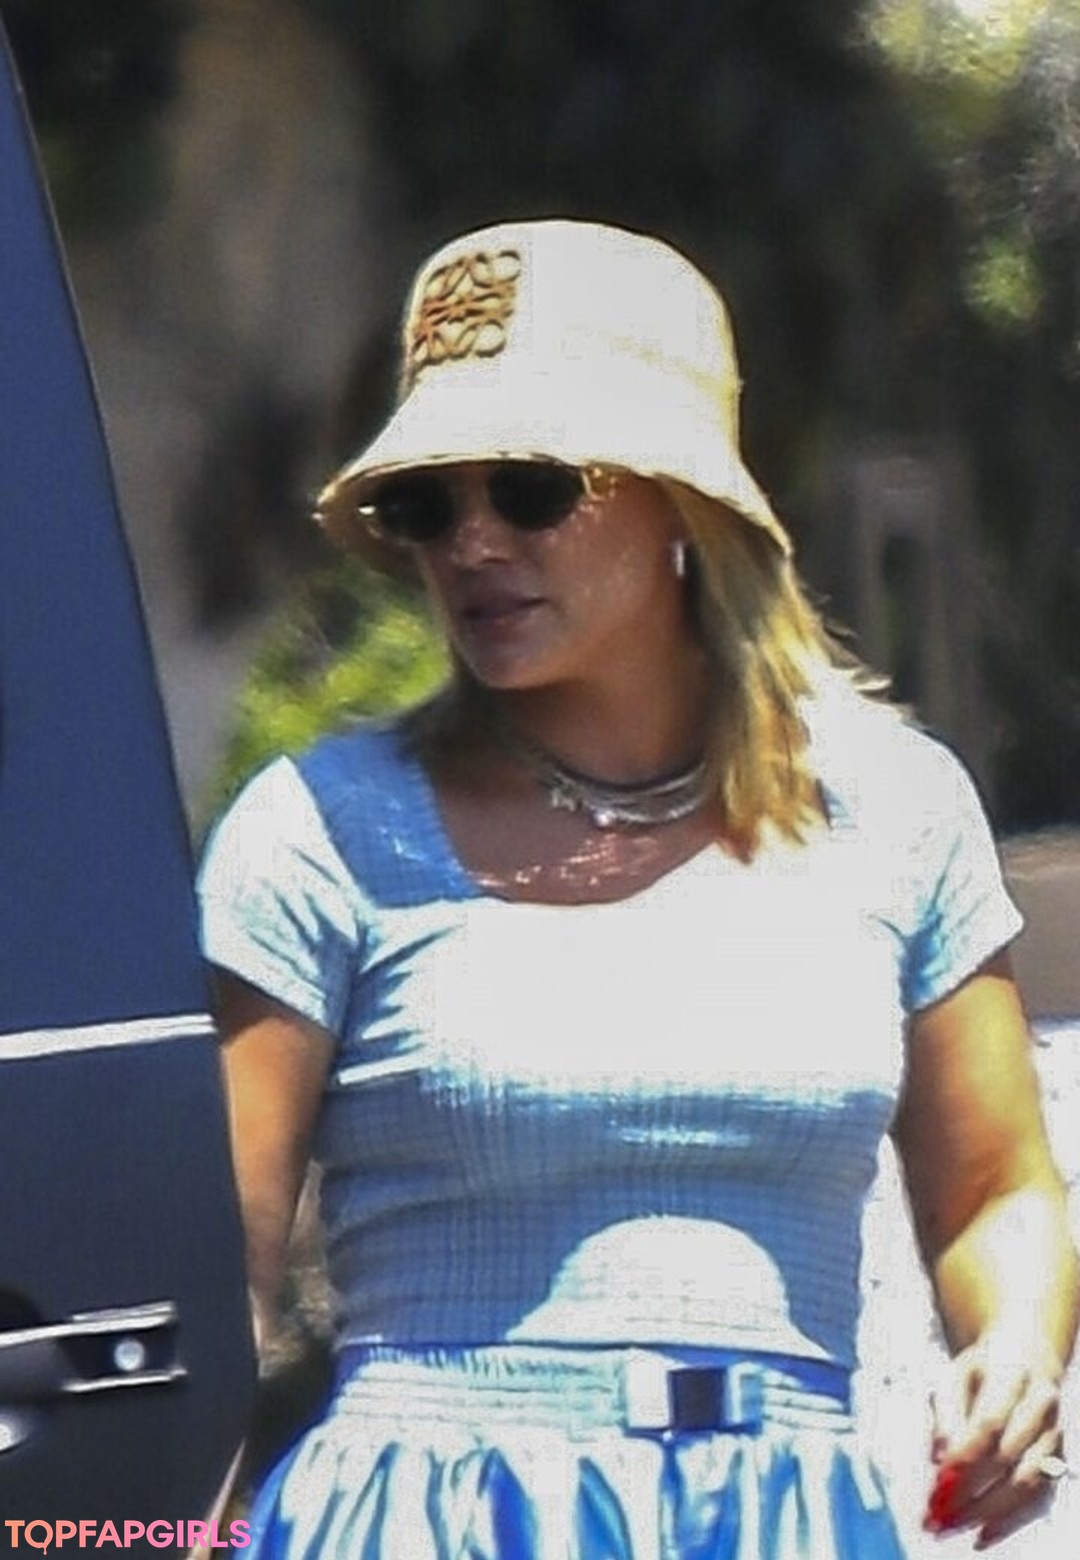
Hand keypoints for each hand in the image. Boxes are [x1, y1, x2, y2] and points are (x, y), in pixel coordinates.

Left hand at [924, 1328, 1066, 1548]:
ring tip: (952, 1527)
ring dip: (988, 1512)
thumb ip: (944, 1414)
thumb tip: (938, 1458)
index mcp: (1013, 1374)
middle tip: (936, 1514)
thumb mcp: (954, 1376)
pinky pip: (1041, 1498)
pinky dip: (1011, 1522)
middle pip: (1008, 1456)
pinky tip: (982, 1535)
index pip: (990, 1421)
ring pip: (1028, 1482)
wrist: (1027, 1357)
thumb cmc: (983, 1369)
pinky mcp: (1060, 1460)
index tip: (936, 1482)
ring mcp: (1056, 1435)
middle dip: (971, 1491)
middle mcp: (1042, 1405)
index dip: (964, 1456)